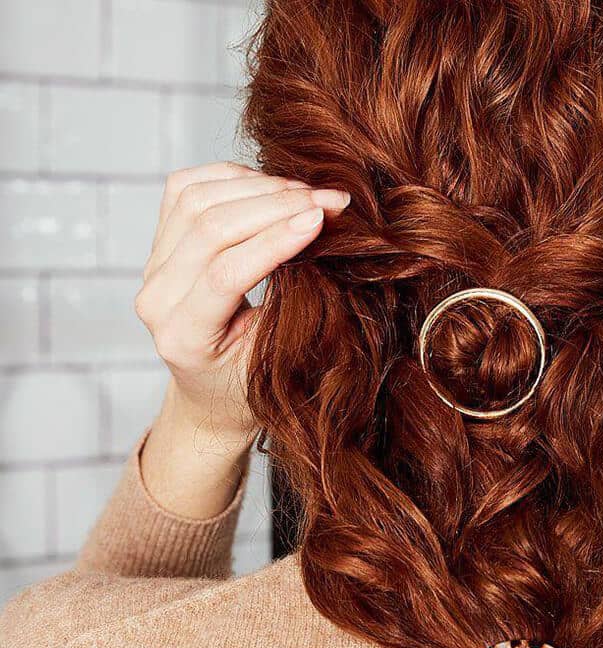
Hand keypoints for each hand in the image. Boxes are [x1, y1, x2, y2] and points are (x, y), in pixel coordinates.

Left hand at [134, 161, 349, 449]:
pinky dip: (234, 178)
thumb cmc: (250, 388)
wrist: (211, 395)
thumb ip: (291, 308)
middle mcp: (155, 299)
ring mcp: (151, 267)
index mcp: (183, 338)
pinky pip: (187, 189)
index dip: (275, 239)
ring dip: (259, 186)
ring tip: (309, 193)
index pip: (225, 272)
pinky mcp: (158, 243)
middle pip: (209, 226)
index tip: (321, 219)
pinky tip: (273, 187)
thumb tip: (322, 240)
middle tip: (331, 200)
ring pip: (196, 199)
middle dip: (276, 204)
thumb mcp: (278, 363)